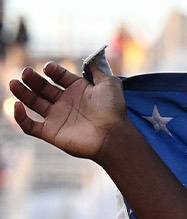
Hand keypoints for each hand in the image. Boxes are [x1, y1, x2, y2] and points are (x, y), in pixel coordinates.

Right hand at [10, 61, 128, 162]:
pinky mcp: (51, 132)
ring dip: (22, 93)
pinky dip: (20, 117)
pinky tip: (17, 105)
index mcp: (78, 90)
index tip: (49, 68)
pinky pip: (29, 126)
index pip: (59, 76)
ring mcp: (58, 117)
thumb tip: (92, 58)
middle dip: (33, 80)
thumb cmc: (113, 110)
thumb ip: (98, 70)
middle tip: (26, 72)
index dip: (53, 71)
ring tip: (14, 83)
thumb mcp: (109, 84)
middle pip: (43, 88)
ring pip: (33, 103)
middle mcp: (66, 103)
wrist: (113, 135)